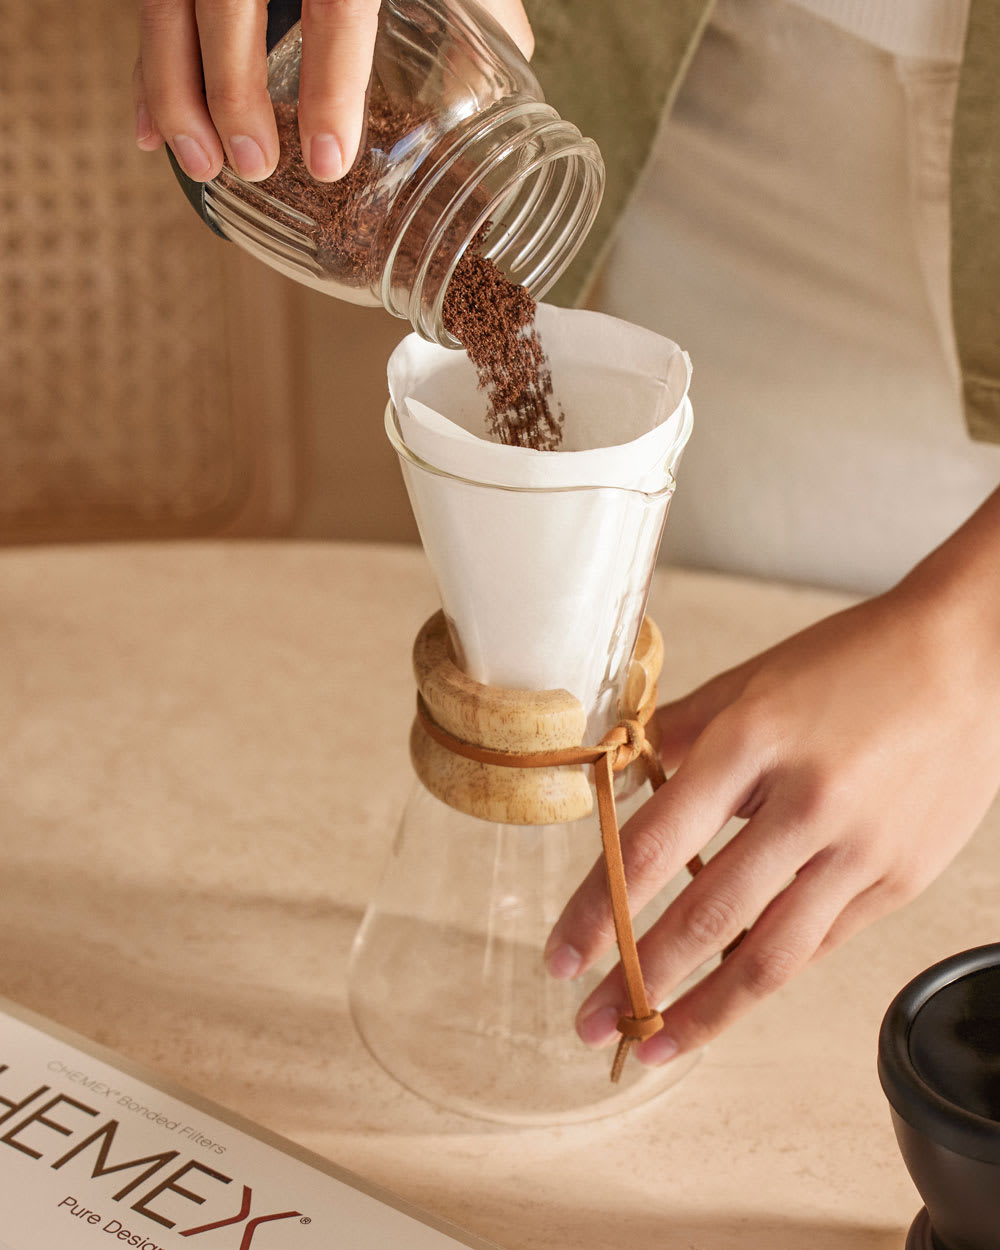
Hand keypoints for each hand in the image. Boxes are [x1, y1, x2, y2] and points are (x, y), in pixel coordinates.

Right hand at [133, 0, 533, 183]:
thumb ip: (478, 20)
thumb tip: (489, 111)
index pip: (338, 4)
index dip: (331, 86)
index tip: (328, 159)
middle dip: (234, 92)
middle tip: (255, 167)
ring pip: (168, 3)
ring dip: (174, 91)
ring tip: (200, 167)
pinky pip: (151, 7)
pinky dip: (149, 74)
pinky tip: (152, 134)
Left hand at [545, 493, 999, 1065]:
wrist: (970, 658)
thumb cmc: (854, 661)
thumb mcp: (751, 679)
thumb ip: (678, 732)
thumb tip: (614, 775)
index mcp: (751, 740)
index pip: (652, 845)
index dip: (598, 910)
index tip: (561, 953)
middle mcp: (804, 801)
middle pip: (706, 916)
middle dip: (637, 979)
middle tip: (590, 1020)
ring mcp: (858, 848)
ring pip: (768, 956)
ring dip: (702, 1011)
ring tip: (654, 1043)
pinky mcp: (898, 878)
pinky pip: (819, 944)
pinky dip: (766, 976)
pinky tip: (727, 999)